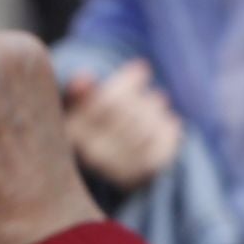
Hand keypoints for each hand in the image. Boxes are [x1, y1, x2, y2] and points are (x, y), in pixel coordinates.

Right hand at [62, 60, 186, 194]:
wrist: (98, 172)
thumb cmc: (85, 127)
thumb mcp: (74, 108)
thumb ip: (78, 94)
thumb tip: (84, 77)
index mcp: (73, 134)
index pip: (108, 102)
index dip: (130, 82)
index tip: (142, 67)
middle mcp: (94, 155)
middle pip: (131, 116)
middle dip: (145, 98)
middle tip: (154, 92)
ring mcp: (119, 169)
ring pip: (147, 130)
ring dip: (157, 112)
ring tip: (159, 103)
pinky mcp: (142, 176)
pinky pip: (163, 148)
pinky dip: (170, 130)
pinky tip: (170, 121)